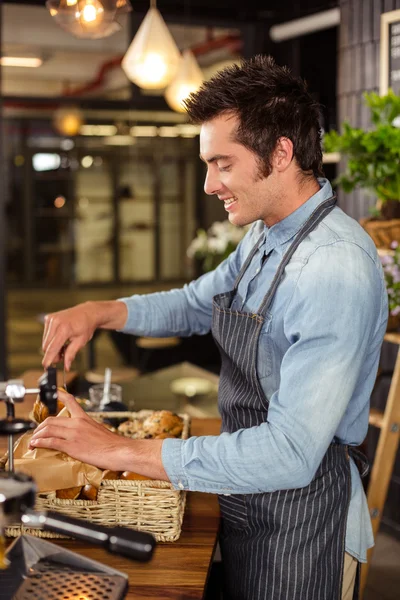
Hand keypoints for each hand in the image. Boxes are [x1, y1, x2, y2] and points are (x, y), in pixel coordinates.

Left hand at [29, 390, 167, 479]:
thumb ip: (89, 430)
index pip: (70, 402)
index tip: (54, 392)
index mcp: (85, 418)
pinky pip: (51, 442)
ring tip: (33, 440)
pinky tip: (36, 445)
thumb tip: (84, 435)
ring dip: (37, 435)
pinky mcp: (72, 446)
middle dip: (40, 426)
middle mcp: (78, 423)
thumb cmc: (113, 444)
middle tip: (37, 432)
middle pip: (52, 419)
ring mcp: (74, 434)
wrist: (119, 450)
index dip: (59, 396)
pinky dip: (40, 442)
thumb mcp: (100, 430)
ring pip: (49, 429)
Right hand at [42, 302, 97, 369]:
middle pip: (46, 346)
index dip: (48, 359)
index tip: (46, 367)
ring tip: (64, 345)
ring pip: (45, 341)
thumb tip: (66, 366)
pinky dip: (51, 340)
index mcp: (64, 329)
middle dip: (53, 354)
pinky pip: (46, 334)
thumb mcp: (81, 342)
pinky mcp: (48, 318)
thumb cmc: (86, 326)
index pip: (52, 348)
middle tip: (63, 356)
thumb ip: (71, 354)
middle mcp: (56, 323)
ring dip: (52, 347)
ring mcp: (51, 319)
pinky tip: (61, 338)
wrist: (87, 313)